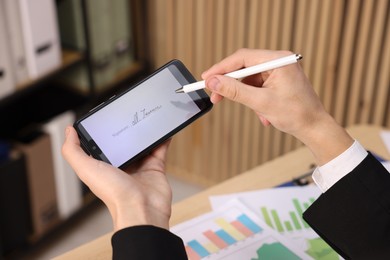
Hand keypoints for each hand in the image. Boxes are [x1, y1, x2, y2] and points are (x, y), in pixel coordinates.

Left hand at [62, 126, 171, 230]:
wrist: (142, 208)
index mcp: (103, 168)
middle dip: (124, 131)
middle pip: (123, 145)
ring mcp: (140, 168)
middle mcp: (121, 168)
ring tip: (143, 118)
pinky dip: (162, 139)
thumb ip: (73, 151)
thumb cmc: (114, 194)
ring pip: (141, 145)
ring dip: (143, 133)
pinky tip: (161, 129)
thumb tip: (69, 132)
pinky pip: (159, 150)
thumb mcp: (86, 169)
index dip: (100, 133)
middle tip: (125, 115)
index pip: (100, 147)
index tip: (102, 118)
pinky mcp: (155, 168)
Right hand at [202, 49, 352, 164]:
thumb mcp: (261, 102)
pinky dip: (254, 100)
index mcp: (278, 60)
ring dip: (245, 96)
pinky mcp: (277, 81)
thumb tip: (213, 82)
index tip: (206, 78)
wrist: (314, 128)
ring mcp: (278, 71)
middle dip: (230, 83)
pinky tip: (263, 114)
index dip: (221, 68)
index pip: (242, 57)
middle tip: (214, 95)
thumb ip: (235, 91)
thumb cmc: (296, 114)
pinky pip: (257, 87)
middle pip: (244, 67)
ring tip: (255, 112)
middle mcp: (278, 61)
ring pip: (249, 79)